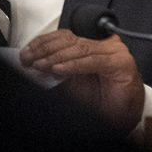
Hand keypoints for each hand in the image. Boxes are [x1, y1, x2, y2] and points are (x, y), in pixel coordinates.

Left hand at [20, 29, 144, 132]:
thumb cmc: (102, 99)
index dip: (42, 43)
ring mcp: (114, 51)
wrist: (125, 115)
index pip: (63, 36)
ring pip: (79, 48)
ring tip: (40, 65)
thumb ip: (56, 70)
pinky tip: (59, 69)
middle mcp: (103, 43)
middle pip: (69, 39)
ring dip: (56, 57)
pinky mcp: (121, 63)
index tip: (26, 53)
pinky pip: (93, 61)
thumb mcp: (72, 82)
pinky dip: (74, 65)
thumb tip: (34, 65)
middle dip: (45, 49)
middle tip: (29, 60)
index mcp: (91, 43)